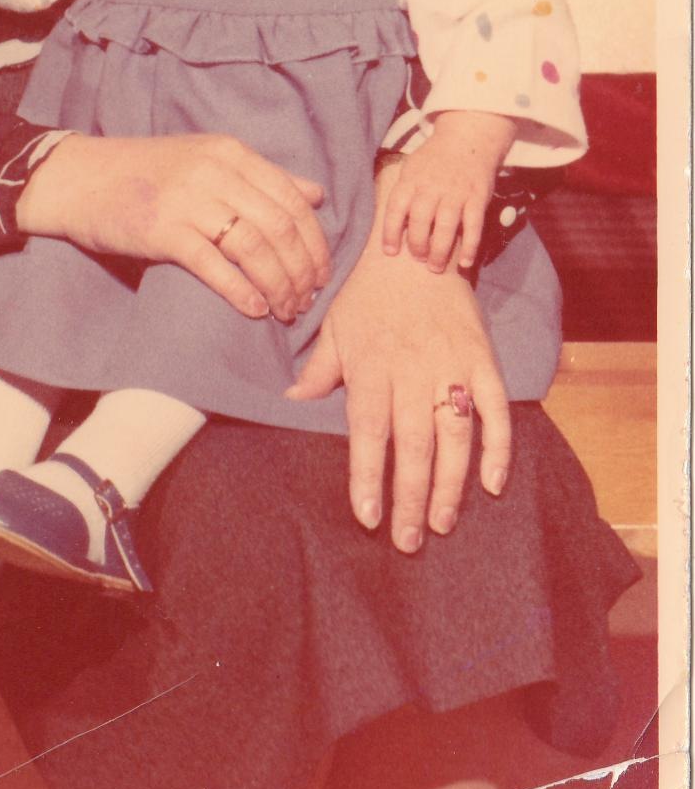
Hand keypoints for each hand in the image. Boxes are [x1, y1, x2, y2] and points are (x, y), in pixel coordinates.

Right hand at [16, 132, 331, 323]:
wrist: (80, 179)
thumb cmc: (145, 173)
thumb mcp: (206, 160)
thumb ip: (261, 177)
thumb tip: (315, 195)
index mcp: (230, 152)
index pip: (292, 199)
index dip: (315, 242)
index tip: (323, 274)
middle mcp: (214, 171)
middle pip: (280, 226)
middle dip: (302, 270)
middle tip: (308, 301)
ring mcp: (188, 200)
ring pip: (254, 247)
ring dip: (279, 285)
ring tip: (286, 311)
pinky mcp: (162, 230)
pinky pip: (215, 265)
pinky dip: (242, 291)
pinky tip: (255, 309)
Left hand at [287, 174, 510, 549]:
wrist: (414, 247)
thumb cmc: (368, 294)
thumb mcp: (335, 328)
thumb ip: (318, 370)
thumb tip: (290, 403)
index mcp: (371, 365)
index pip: (368, 430)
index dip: (367, 475)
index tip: (368, 518)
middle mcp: (411, 368)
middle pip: (412, 442)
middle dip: (409, 495)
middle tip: (407, 541)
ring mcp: (451, 364)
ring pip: (453, 433)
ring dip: (450, 483)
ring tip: (441, 523)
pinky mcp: (482, 358)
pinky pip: (495, 408)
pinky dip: (498, 446)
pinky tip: (492, 483)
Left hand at [380, 110, 515, 271]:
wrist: (468, 137)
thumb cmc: (434, 159)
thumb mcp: (412, 167)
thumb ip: (404, 193)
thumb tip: (392, 224)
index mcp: (412, 179)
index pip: (396, 207)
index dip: (390, 231)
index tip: (390, 252)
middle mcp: (432, 186)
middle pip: (420, 219)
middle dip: (417, 244)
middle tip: (419, 259)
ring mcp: (456, 192)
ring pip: (446, 225)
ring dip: (439, 250)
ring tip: (435, 267)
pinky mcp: (477, 198)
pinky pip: (473, 225)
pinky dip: (470, 246)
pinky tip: (464, 263)